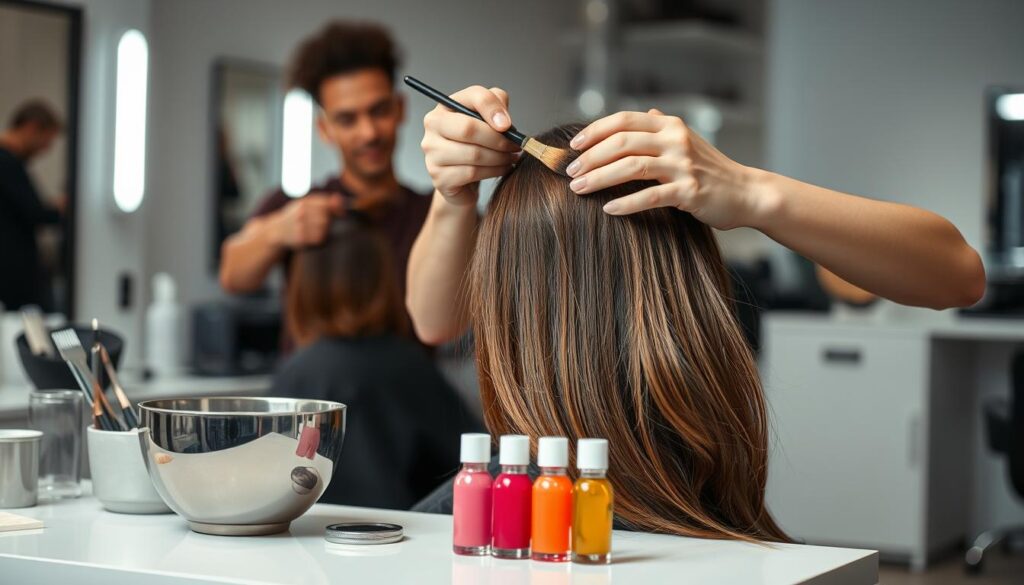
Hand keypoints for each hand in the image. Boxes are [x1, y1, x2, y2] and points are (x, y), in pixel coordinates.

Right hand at [270, 193, 343, 248]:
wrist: (276, 230)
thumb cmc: (296, 217)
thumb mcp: (306, 204)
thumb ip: (324, 201)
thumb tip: (340, 199)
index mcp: (305, 202)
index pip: (327, 203)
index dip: (337, 209)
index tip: (341, 213)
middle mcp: (301, 212)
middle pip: (326, 218)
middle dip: (328, 222)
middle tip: (322, 225)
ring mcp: (299, 225)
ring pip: (323, 229)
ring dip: (323, 231)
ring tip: (315, 231)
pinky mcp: (299, 238)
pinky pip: (318, 239)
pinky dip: (318, 239)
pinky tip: (311, 237)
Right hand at [421, 86, 520, 206]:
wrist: (462, 177)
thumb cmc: (476, 143)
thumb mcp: (488, 117)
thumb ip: (496, 104)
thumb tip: (502, 119)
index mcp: (446, 106)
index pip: (473, 97)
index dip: (493, 109)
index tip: (508, 125)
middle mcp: (433, 126)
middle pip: (469, 128)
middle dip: (498, 139)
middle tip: (515, 145)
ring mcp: (433, 153)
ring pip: (474, 154)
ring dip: (500, 157)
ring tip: (511, 157)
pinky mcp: (439, 177)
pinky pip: (472, 173)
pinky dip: (494, 171)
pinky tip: (502, 169)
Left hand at [566, 109, 761, 229]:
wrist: (747, 192)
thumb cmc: (711, 169)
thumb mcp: (687, 141)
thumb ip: (663, 126)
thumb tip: (645, 110)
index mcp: (670, 125)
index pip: (624, 120)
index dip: (594, 131)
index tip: (572, 146)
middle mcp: (676, 139)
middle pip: (622, 142)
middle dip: (591, 157)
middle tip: (569, 173)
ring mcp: (683, 165)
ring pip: (631, 167)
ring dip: (600, 178)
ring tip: (578, 190)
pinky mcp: (690, 191)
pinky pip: (650, 196)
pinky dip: (626, 203)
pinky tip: (608, 209)